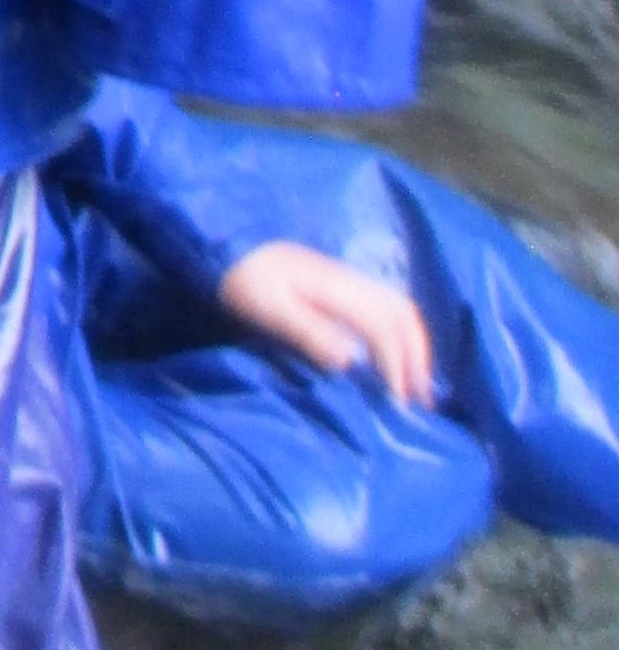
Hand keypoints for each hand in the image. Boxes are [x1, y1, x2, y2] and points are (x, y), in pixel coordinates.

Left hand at [217, 239, 436, 409]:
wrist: (228, 248)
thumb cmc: (244, 282)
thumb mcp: (270, 310)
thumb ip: (309, 332)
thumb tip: (351, 361)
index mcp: (336, 287)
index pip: (381, 326)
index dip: (395, 364)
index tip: (398, 401)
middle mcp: (351, 280)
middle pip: (402, 314)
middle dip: (417, 356)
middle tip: (421, 400)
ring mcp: (350, 279)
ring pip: (399, 309)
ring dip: (415, 345)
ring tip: (418, 385)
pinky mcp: (344, 285)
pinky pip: (387, 308)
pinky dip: (402, 334)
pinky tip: (397, 358)